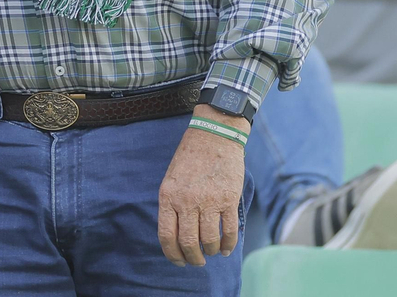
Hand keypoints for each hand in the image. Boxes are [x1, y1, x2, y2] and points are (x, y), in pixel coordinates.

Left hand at [157, 106, 246, 266]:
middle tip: (197, 261)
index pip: (167, 236)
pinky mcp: (229, 199)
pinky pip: (229, 231)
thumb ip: (172, 205)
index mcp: (169, 196)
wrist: (214, 134)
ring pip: (209, 240)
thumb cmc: (190, 157)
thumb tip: (176, 235)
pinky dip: (228, 244)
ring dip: (211, 251)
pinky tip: (226, 248)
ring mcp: (209, 201)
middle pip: (188, 243)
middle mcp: (187, 201)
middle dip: (193, 258)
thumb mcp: (171, 179)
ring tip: (212, 252)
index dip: (172, 254)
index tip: (179, 261)